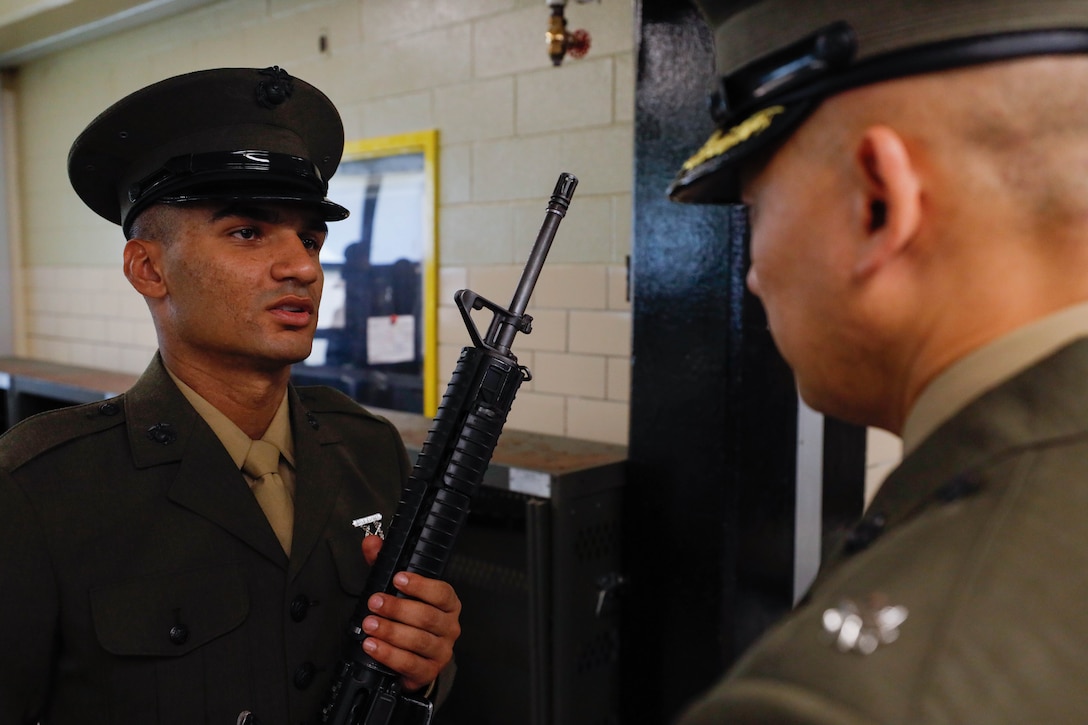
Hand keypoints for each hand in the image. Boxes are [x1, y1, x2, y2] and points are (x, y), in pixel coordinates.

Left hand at [359, 535, 461, 691]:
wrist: (418, 656)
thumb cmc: (411, 618)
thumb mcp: (399, 589)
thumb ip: (385, 563)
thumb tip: (371, 543)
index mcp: (448, 603)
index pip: (441, 592)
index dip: (420, 585)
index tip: (398, 578)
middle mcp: (449, 626)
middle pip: (426, 617)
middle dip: (397, 608)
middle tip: (375, 603)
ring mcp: (441, 650)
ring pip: (419, 640)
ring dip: (391, 631)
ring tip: (370, 625)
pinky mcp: (428, 671)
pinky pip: (411, 663)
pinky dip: (390, 655)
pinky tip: (374, 647)